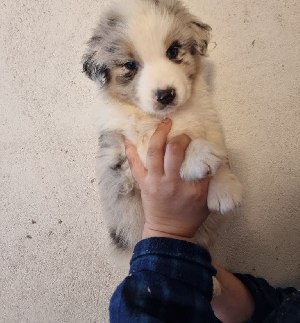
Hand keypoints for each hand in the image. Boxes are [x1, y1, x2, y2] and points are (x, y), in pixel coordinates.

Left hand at [125, 118, 209, 241]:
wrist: (168, 234)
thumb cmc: (189, 217)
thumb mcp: (207, 200)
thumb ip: (209, 180)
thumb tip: (215, 160)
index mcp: (192, 188)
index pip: (198, 160)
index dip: (198, 147)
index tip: (197, 142)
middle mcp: (173, 182)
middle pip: (174, 151)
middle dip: (179, 138)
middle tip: (182, 134)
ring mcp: (155, 182)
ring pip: (154, 153)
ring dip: (158, 135)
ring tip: (163, 124)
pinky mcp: (143, 184)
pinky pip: (134, 164)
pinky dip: (130, 150)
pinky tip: (129, 138)